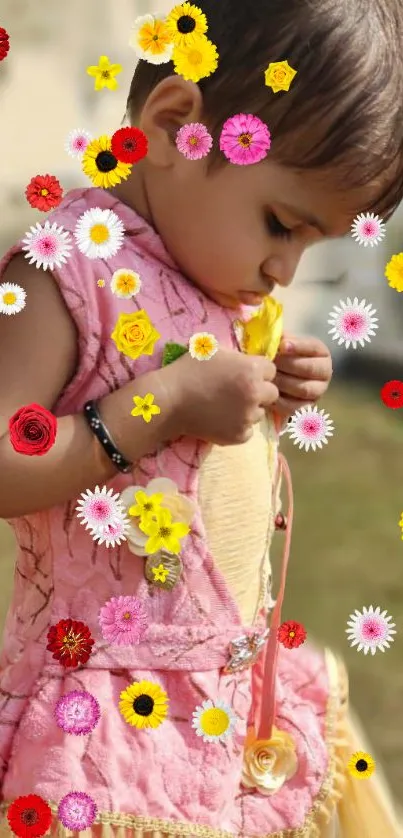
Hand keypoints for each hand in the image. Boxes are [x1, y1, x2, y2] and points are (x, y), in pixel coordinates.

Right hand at [162, 348, 278, 445]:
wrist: (169, 400)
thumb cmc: (188, 370)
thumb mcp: (214, 350)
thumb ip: (237, 355)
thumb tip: (247, 360)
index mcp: (251, 370)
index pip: (271, 369)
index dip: (258, 370)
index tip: (243, 373)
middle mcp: (255, 394)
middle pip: (272, 393)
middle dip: (259, 391)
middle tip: (239, 391)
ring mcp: (248, 417)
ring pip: (260, 413)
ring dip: (249, 409)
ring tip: (227, 406)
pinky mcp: (238, 436)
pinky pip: (248, 431)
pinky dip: (239, 426)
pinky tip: (223, 420)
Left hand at [272, 335, 331, 417]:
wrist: (274, 376)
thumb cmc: (277, 355)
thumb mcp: (280, 343)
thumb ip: (280, 338)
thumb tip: (276, 337)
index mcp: (320, 352)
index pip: (313, 347)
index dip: (298, 346)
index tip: (282, 345)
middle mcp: (324, 372)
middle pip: (310, 369)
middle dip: (288, 365)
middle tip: (270, 363)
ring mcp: (318, 391)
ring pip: (304, 389)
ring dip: (283, 383)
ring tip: (267, 378)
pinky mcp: (307, 408)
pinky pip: (297, 407)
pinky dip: (281, 401)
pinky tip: (269, 394)